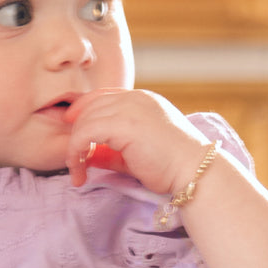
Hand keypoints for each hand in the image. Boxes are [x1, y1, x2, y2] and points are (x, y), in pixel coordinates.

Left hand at [65, 90, 210, 196]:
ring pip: (85, 120)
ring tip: (78, 171)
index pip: (102, 96)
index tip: (73, 133)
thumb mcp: (135, 154)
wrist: (194, 171)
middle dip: (76, 133)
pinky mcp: (124, 123)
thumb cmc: (172, 166)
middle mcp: (136, 98)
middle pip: (90, 106)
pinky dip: (76, 151)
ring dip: (74, 147)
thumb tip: (88, 155)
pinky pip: (86, 132)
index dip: (82, 111)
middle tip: (75, 162)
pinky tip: (80, 170)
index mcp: (143, 99)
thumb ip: (111, 151)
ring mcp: (130, 108)